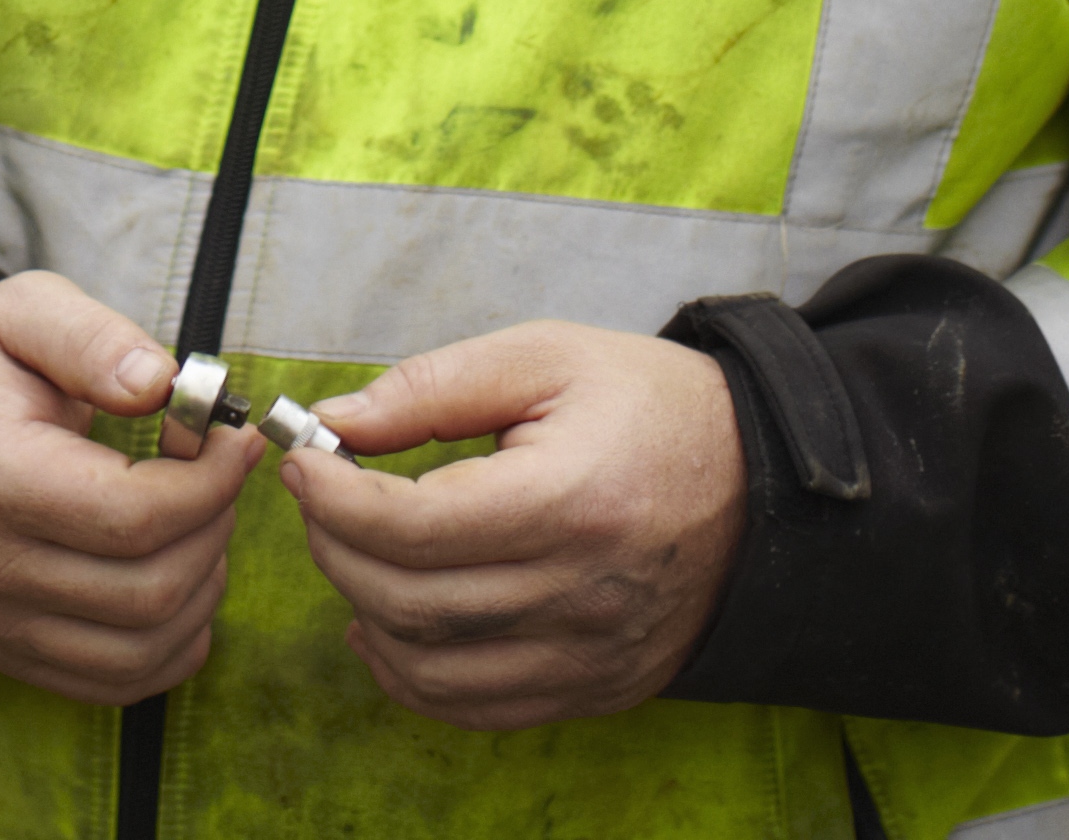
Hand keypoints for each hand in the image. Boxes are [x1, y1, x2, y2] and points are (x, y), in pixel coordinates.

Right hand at [0, 275, 255, 703]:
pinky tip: (182, 583)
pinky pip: (114, 682)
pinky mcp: (0, 649)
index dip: (210, 484)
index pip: (132, 517)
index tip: (236, 441)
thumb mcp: (21, 311)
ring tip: (200, 523)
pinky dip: (171, 646)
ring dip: (203, 589)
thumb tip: (162, 383)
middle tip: (217, 476)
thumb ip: (94, 339)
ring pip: (142, 647)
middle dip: (213, 529)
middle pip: (148, 589)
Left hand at [275, 323, 746, 728]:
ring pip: (433, 670)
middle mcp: (582, 593)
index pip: (415, 526)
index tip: (305, 460)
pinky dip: (412, 677)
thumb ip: (434, 386)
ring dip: (364, 616)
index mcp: (571, 499)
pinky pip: (477, 709)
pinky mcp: (595, 688)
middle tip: (320, 500)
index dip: (336, 498)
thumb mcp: (547, 358)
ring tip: (349, 555)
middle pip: (411, 603)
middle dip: (335, 549)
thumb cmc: (652, 407)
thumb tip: (334, 419)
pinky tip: (386, 628)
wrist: (763, 482)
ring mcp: (591, 654)